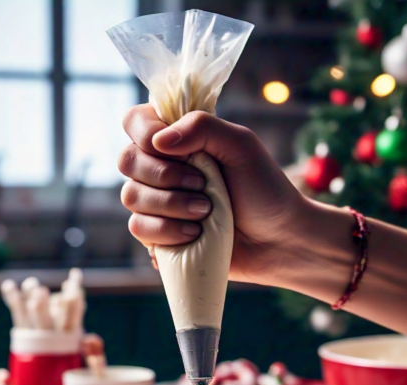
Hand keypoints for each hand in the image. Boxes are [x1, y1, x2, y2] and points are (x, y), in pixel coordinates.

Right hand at [118, 104, 323, 285]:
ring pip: (131, 198)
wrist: (279, 241)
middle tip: (202, 185)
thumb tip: (158, 141)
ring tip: (205, 213)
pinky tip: (195, 234)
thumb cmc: (265, 190)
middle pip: (127, 161)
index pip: (135, 121)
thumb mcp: (242, 146)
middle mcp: (163, 169)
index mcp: (179, 140)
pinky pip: (140, 230)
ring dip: (170, 205)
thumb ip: (203, 128)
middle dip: (163, 175)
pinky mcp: (161, 237)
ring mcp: (160, 204)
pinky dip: (167, 231)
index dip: (144, 132)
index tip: (172, 148)